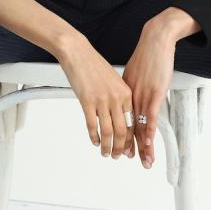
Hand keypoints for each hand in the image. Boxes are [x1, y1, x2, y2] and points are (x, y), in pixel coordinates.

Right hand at [59, 38, 135, 158]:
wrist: (78, 53)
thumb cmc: (94, 65)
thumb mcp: (113, 81)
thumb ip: (119, 98)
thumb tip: (120, 116)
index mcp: (125, 93)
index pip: (132, 122)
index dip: (132, 140)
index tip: (130, 150)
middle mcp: (116, 98)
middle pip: (123, 130)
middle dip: (121, 147)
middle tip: (118, 156)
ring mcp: (102, 100)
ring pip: (108, 131)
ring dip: (108, 146)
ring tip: (106, 154)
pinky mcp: (87, 101)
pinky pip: (93, 125)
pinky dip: (94, 136)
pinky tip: (94, 141)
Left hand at [120, 11, 181, 168]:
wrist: (155, 40)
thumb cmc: (148, 54)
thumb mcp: (135, 73)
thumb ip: (133, 86)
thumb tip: (133, 95)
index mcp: (126, 93)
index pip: (124, 119)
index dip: (124, 136)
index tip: (124, 149)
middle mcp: (132, 97)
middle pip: (130, 127)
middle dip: (130, 146)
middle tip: (128, 160)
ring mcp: (143, 95)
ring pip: (140, 125)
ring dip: (142, 146)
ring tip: (143, 161)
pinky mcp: (154, 92)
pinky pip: (150, 115)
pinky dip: (149, 131)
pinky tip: (147, 143)